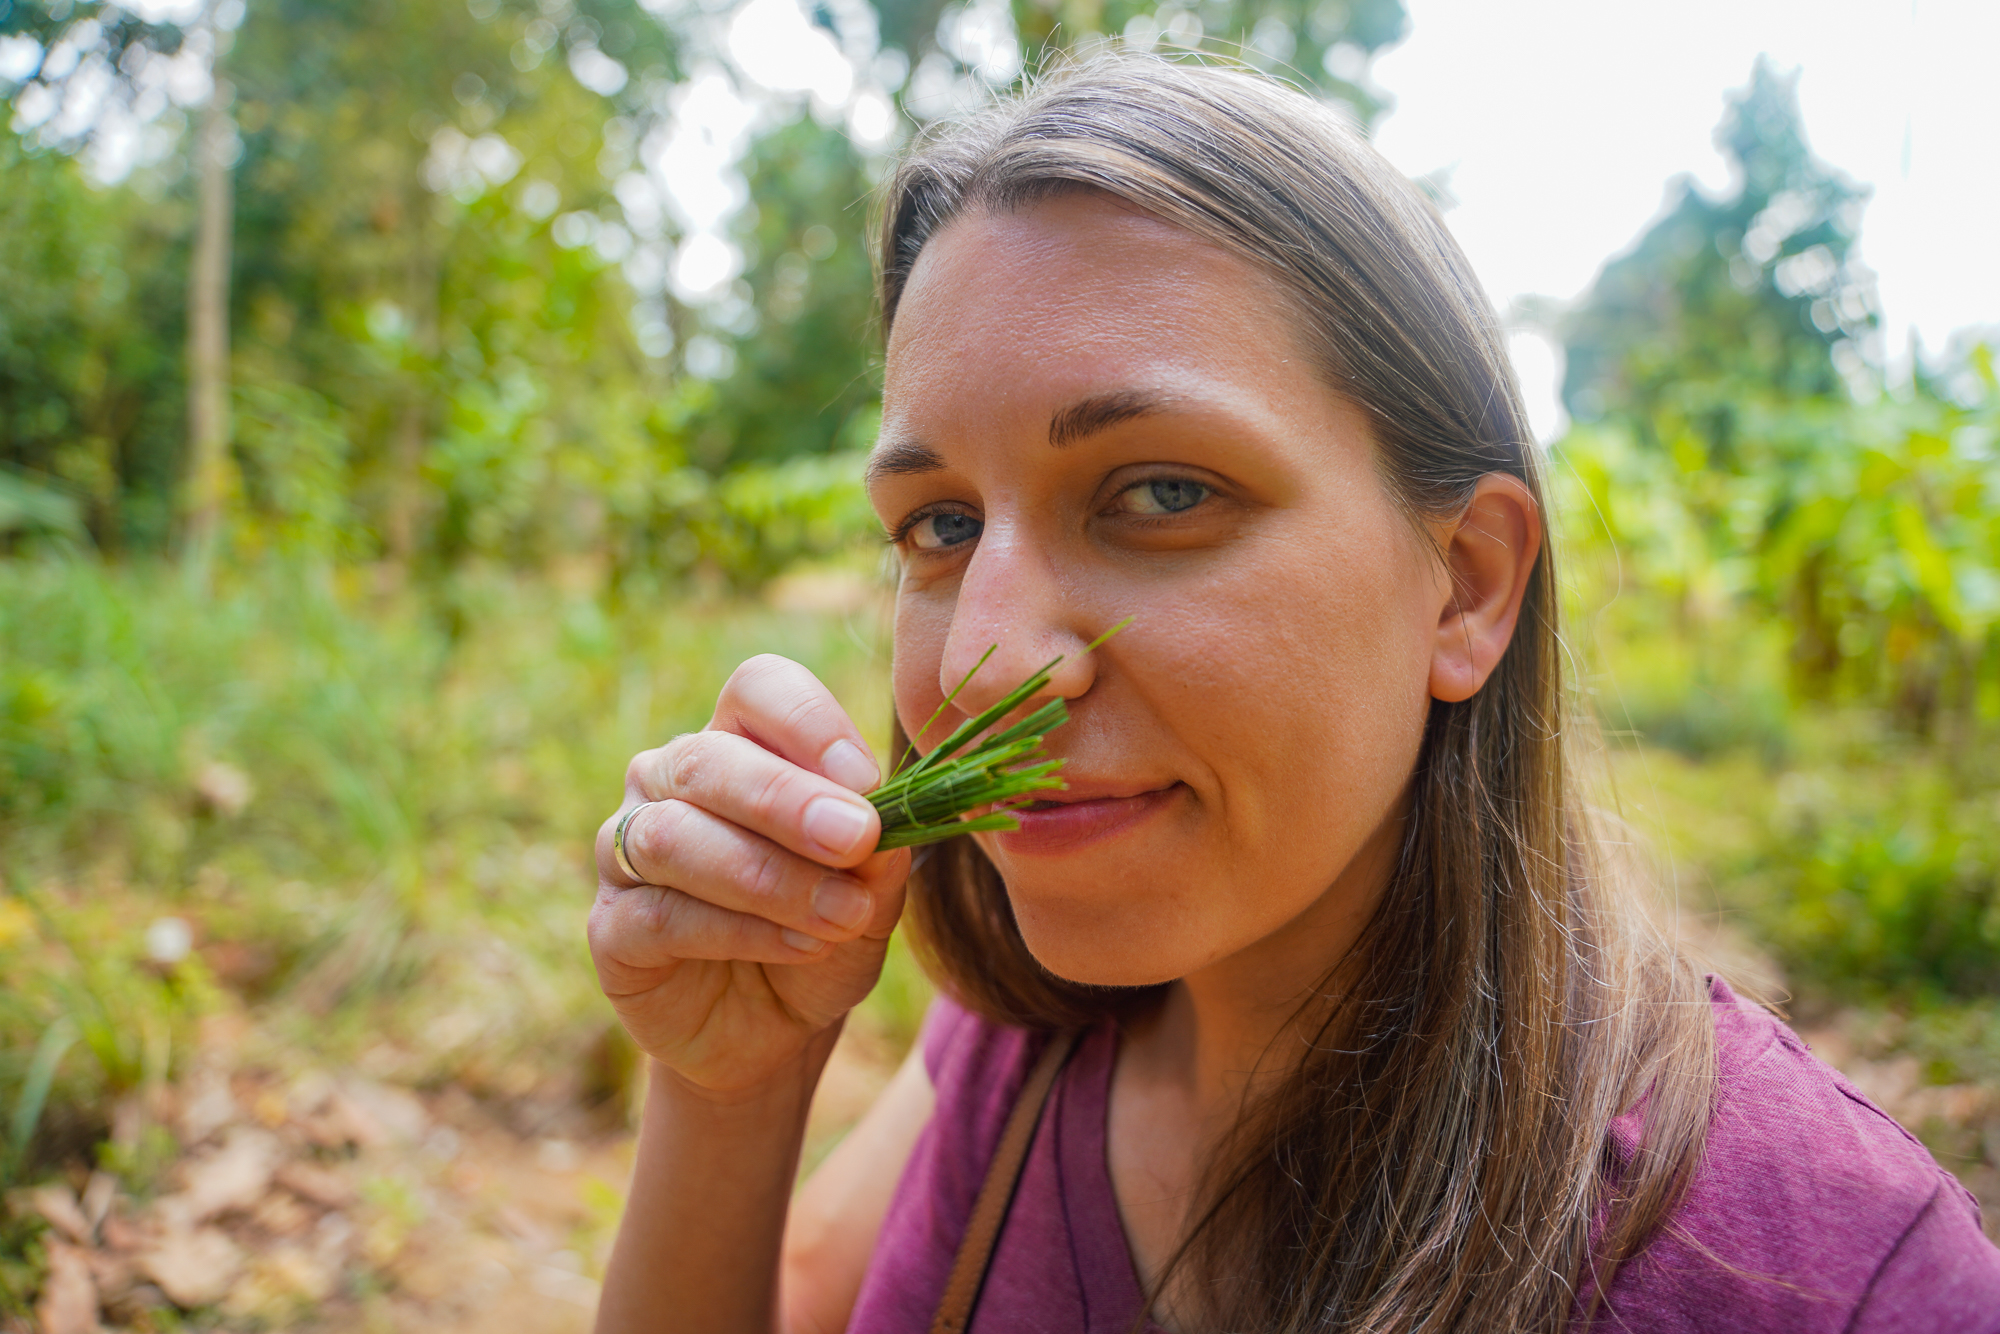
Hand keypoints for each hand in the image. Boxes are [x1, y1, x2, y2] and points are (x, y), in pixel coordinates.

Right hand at [589, 655, 909, 1096]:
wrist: (777, 1029)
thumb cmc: (822, 931)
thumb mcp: (871, 892)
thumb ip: (877, 853)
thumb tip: (883, 822)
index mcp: (738, 741)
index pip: (756, 690)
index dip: (808, 724)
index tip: (869, 782)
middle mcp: (668, 779)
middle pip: (708, 759)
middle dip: (787, 800)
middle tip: (857, 838)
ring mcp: (625, 850)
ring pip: (676, 838)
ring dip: (770, 876)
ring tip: (843, 914)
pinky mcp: (611, 928)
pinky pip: (663, 915)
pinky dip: (742, 931)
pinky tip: (803, 946)